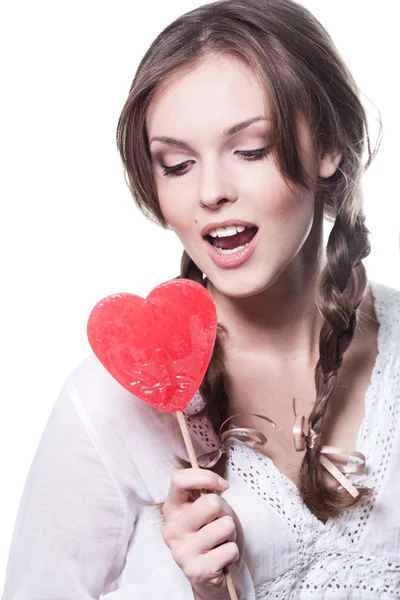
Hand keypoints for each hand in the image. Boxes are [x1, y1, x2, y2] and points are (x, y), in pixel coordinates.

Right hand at [162, 468, 243, 599]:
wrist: (212, 577)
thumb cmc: (213, 535)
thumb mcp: (208, 510)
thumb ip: (206, 494)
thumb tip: (219, 485)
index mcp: (172, 509)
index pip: (179, 479)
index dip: (206, 477)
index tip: (223, 486)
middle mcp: (172, 529)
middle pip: (211, 502)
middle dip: (225, 512)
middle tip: (219, 525)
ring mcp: (181, 551)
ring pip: (226, 525)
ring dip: (230, 535)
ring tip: (220, 543)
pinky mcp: (196, 571)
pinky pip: (231, 549)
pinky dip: (233, 553)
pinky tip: (221, 559)